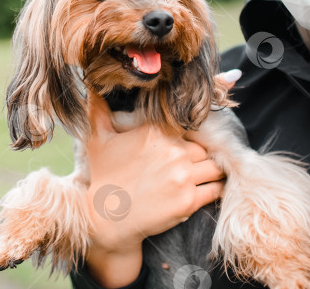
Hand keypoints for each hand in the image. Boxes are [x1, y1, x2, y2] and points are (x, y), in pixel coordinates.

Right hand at [80, 69, 240, 286]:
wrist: (107, 219)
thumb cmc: (104, 178)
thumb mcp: (98, 141)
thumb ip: (99, 112)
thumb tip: (92, 90)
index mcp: (155, 132)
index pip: (188, 127)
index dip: (190, 137)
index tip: (189, 145)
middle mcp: (173, 151)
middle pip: (204, 147)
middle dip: (202, 155)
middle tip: (199, 163)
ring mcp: (183, 176)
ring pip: (214, 166)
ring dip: (214, 171)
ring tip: (209, 175)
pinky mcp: (189, 200)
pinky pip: (215, 189)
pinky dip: (216, 188)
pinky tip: (211, 189)